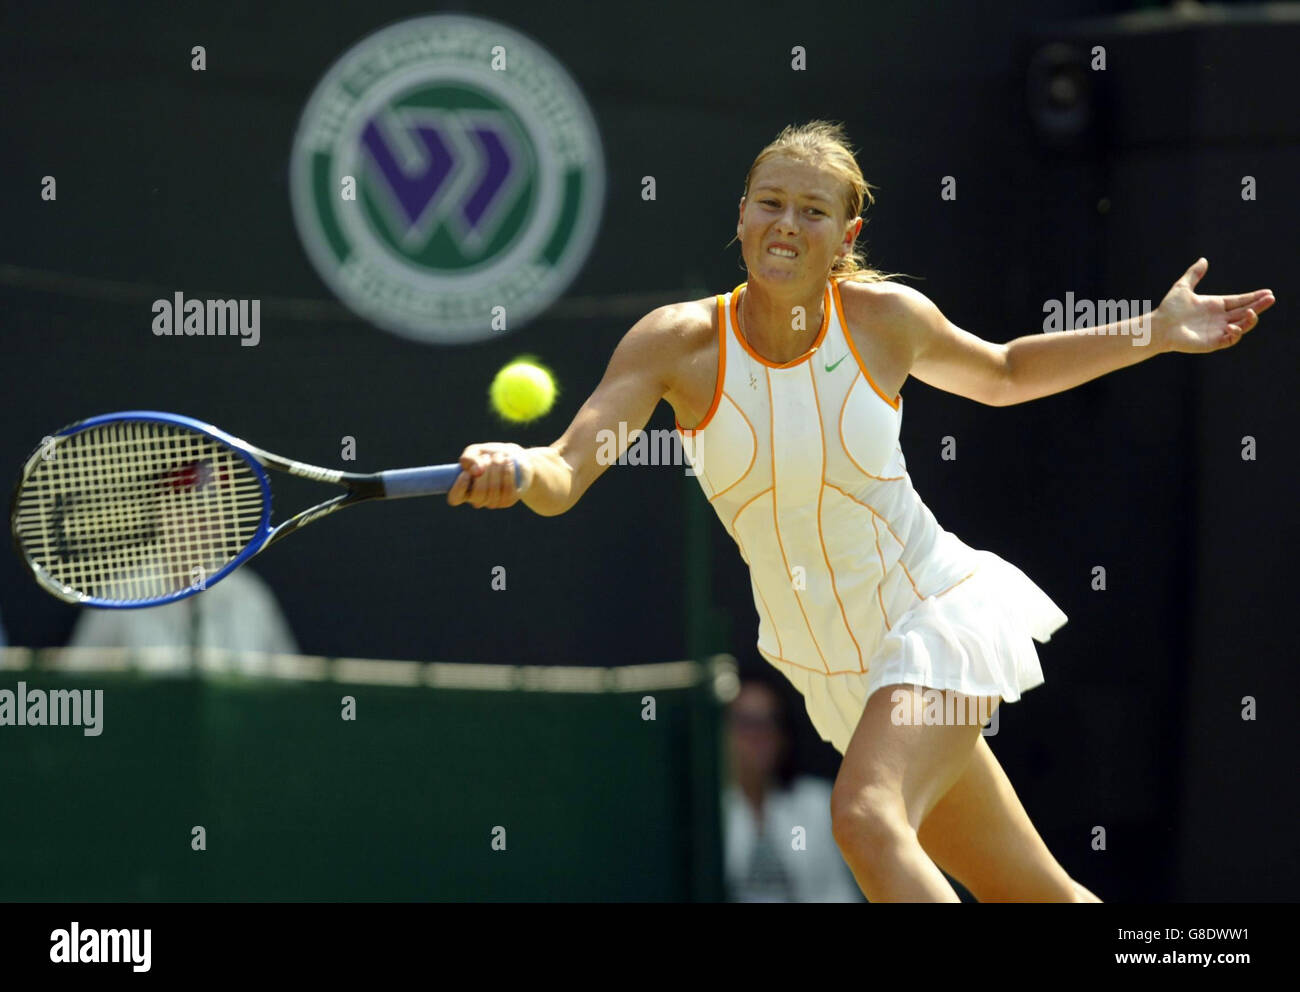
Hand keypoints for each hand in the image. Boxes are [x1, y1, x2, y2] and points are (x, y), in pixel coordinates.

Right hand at [447, 443, 531, 508]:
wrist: (510, 457)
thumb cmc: (487, 456)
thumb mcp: (474, 452)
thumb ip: (469, 459)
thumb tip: (476, 471)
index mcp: (462, 489)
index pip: (455, 498)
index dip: (460, 487)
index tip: (466, 473)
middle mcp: (476, 500)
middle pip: (479, 493)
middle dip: (485, 472)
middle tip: (487, 457)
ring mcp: (491, 502)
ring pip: (494, 490)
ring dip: (497, 469)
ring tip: (499, 456)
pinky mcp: (507, 501)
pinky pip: (507, 490)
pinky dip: (508, 473)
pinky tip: (508, 463)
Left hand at [1154, 258, 1274, 353]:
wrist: (1158, 327)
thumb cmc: (1169, 309)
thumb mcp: (1183, 287)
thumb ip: (1194, 274)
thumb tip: (1203, 260)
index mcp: (1216, 305)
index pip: (1240, 301)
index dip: (1254, 297)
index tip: (1267, 292)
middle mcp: (1220, 318)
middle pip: (1245, 312)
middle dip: (1259, 306)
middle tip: (1270, 299)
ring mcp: (1217, 331)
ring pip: (1241, 326)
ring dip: (1249, 320)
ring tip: (1252, 312)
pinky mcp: (1212, 343)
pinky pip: (1229, 340)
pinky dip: (1235, 334)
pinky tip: (1234, 327)